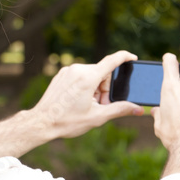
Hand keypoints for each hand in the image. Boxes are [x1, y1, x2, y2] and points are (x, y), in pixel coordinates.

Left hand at [31, 50, 145, 139]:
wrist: (41, 123)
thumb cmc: (68, 121)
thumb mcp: (97, 117)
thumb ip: (120, 109)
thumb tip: (138, 109)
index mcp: (88, 77)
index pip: (112, 60)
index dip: (125, 57)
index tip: (133, 58)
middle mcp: (78, 69)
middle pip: (102, 73)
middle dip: (105, 88)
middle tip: (100, 105)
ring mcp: (68, 71)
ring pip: (91, 75)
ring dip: (95, 88)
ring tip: (88, 105)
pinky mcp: (61, 75)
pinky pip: (80, 76)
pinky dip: (85, 86)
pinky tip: (79, 101)